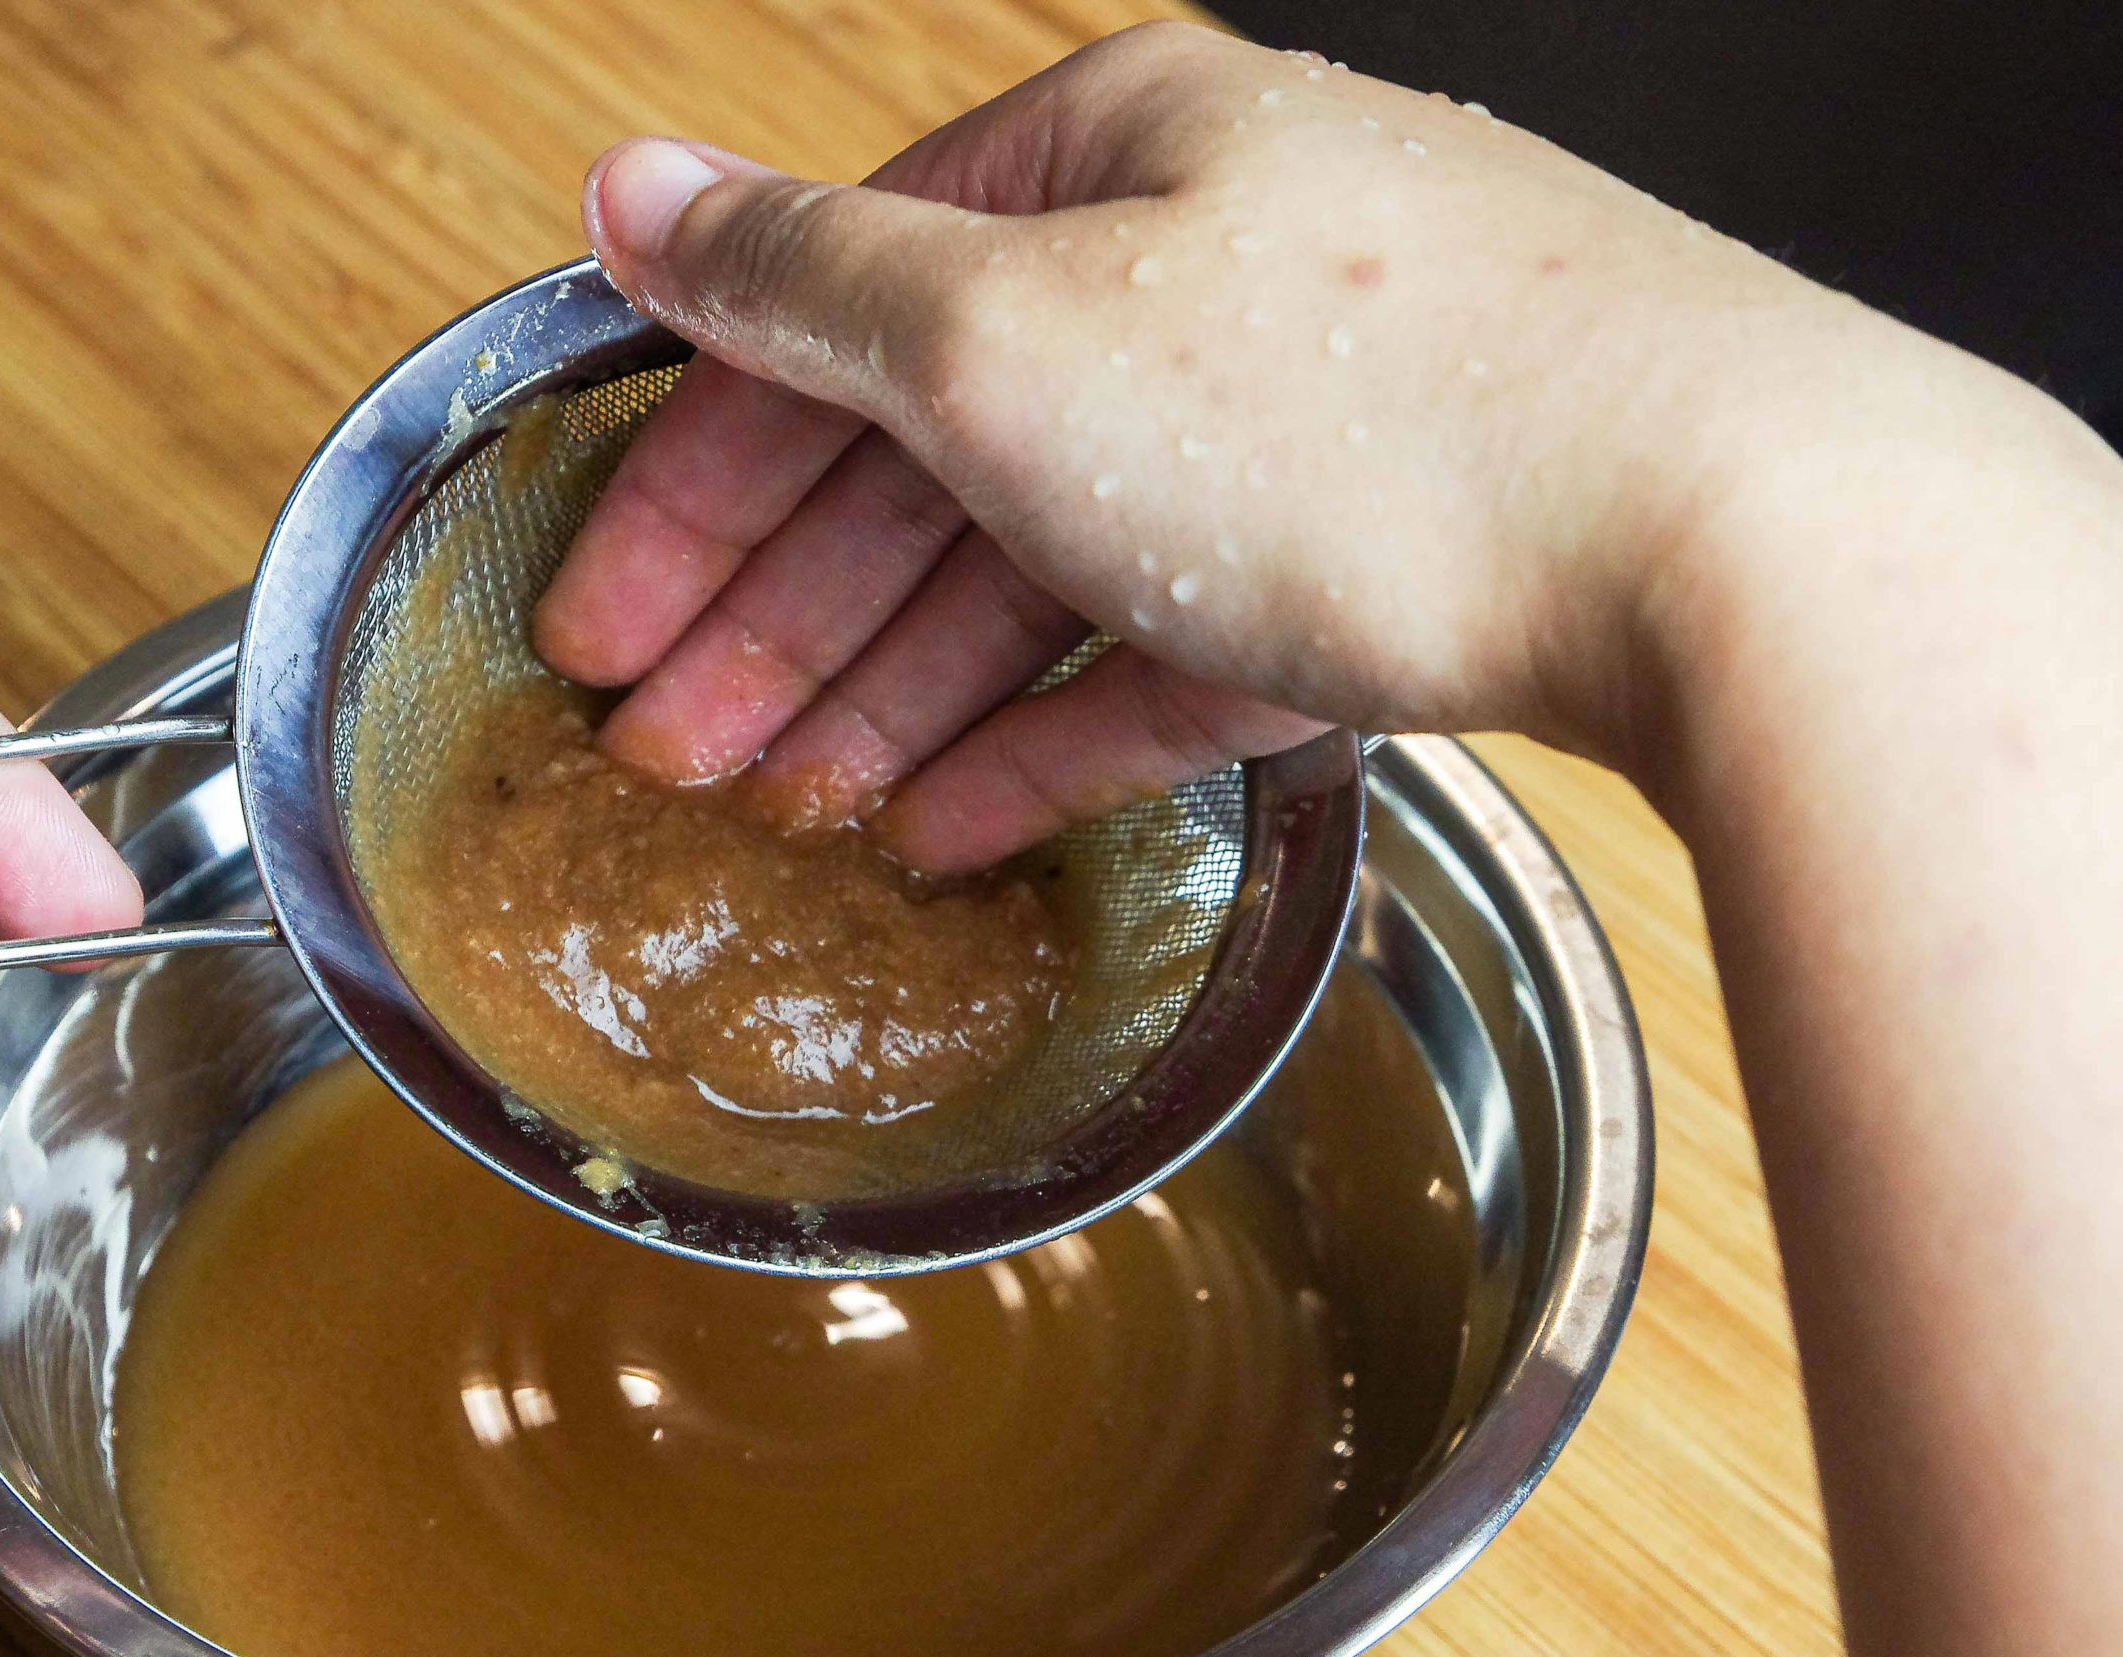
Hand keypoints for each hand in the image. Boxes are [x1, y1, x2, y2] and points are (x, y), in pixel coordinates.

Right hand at [533, 21, 1889, 867]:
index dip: (694, 479)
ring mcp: (1306, 429)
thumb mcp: (1010, 334)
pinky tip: (954, 822)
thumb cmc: (1366, 410)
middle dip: (783, 616)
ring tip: (786, 809)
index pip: (836, 316)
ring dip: (899, 692)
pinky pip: (1173, 656)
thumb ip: (804, 281)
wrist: (1728, 550)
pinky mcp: (1383, 576)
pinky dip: (1058, 734)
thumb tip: (631, 190)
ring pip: (1046, 566)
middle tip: (665, 754)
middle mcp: (1211, 273)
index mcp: (1115, 161)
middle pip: (931, 456)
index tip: (601, 621)